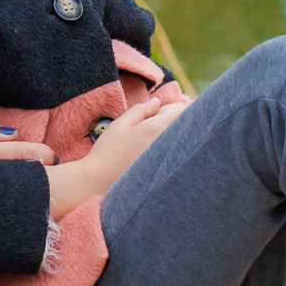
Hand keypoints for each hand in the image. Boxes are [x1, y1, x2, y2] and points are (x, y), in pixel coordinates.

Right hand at [47, 90, 185, 216]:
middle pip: (186, 127)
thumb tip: (157, 102)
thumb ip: (141, 110)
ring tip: (151, 143)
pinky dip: (171, 152)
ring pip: (184, 142)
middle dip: (175, 123)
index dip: (175, 109)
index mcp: (154, 128)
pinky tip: (154, 156)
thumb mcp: (120, 125)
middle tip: (156, 128)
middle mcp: (165, 144)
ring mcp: (167, 160)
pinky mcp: (166, 172)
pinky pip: (176, 157)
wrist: (99, 182)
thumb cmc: (107, 152)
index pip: (183, 112)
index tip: (163, 113)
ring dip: (174, 137)